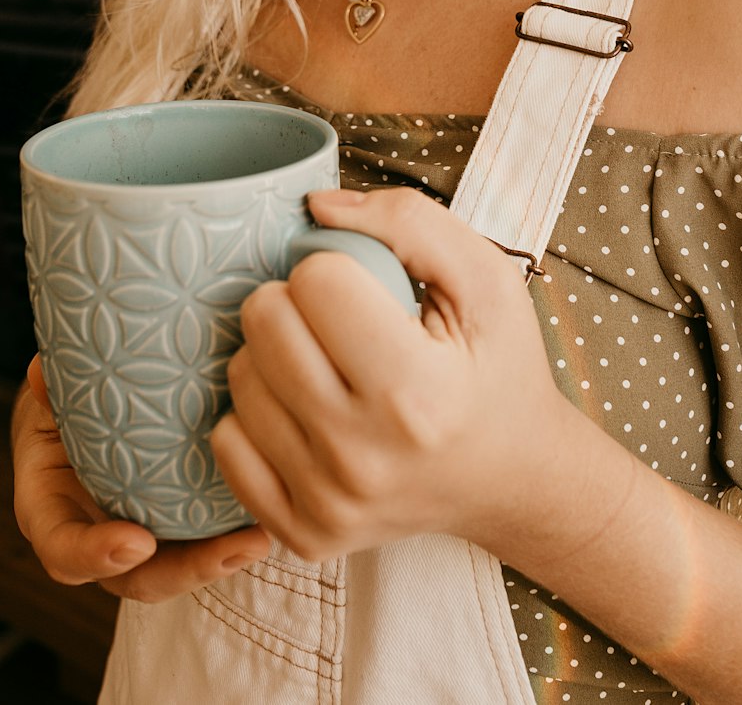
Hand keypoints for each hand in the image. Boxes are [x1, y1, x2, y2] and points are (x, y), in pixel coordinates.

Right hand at [13, 357, 269, 599]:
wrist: (85, 394)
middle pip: (136, 576)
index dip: (93, 554)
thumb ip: (48, 387)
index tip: (136, 542)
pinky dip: (232, 528)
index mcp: (50, 508)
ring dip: (221, 558)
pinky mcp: (175, 520)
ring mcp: (138, 531)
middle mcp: (94, 533)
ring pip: (177, 565)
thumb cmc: (60, 391)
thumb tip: (42, 375)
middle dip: (187, 570)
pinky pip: (202, 535)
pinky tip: (267, 511)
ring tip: (261, 537)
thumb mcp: (48, 387)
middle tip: (235, 548)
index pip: (61, 550)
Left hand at [211, 187, 568, 561]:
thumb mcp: (485, 277)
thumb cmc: (497, 367)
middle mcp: (365, 457)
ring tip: (326, 363)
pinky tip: (303, 409)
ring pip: (240, 377)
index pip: (315, 281)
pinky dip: (256, 413)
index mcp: (416, 392)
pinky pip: (227, 442)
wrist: (515, 479)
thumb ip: (408, 221)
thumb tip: (315, 206)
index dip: (335, 265)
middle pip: (264, 324)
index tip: (366, 289)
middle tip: (337, 319)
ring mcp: (329, 504)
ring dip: (274, 354)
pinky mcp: (304, 535)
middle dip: (293, 300)